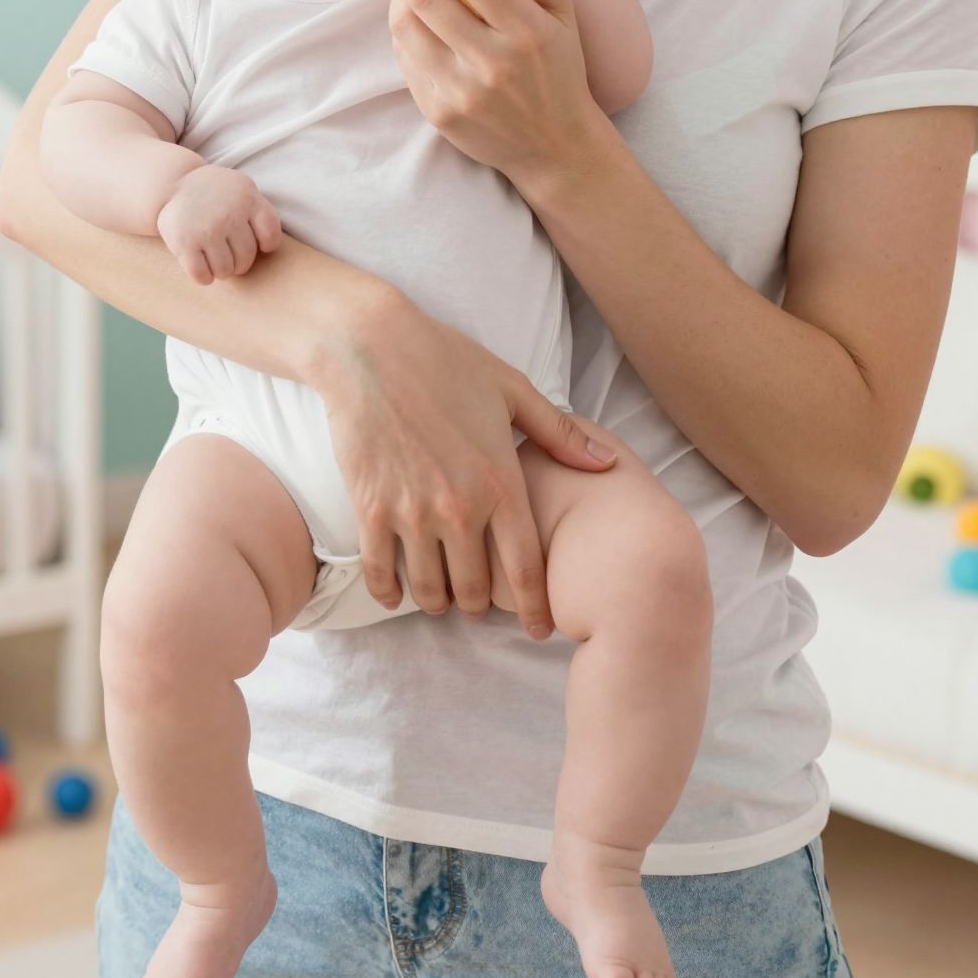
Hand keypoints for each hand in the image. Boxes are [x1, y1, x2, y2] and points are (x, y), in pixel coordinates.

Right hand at [156, 165, 281, 284]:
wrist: (173, 185)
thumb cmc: (216, 196)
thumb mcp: (242, 190)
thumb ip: (259, 213)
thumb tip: (267, 248)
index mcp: (247, 197)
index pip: (271, 235)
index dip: (266, 245)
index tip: (258, 243)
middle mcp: (229, 213)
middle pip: (246, 258)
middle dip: (238, 262)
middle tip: (227, 251)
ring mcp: (207, 229)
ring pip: (225, 270)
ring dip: (220, 270)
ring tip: (213, 256)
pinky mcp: (184, 243)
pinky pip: (202, 276)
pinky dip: (203, 277)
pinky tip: (200, 264)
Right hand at [321, 292, 616, 637]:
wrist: (370, 348)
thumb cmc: (446, 361)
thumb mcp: (512, 390)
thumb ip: (560, 435)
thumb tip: (607, 463)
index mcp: (501, 482)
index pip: (527, 567)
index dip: (535, 607)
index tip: (540, 628)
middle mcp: (459, 508)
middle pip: (476, 588)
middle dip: (481, 607)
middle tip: (483, 608)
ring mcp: (412, 513)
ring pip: (429, 587)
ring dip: (438, 602)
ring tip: (443, 600)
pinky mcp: (371, 509)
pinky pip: (381, 571)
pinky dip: (389, 591)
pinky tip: (397, 594)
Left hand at [388, 0, 607, 183]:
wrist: (557, 147)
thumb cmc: (560, 75)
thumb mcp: (563, 19)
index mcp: (526, 31)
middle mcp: (491, 62)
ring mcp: (461, 91)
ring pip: (404, 27)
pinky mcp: (438, 112)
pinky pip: (406, 59)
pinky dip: (405, 33)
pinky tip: (418, 25)